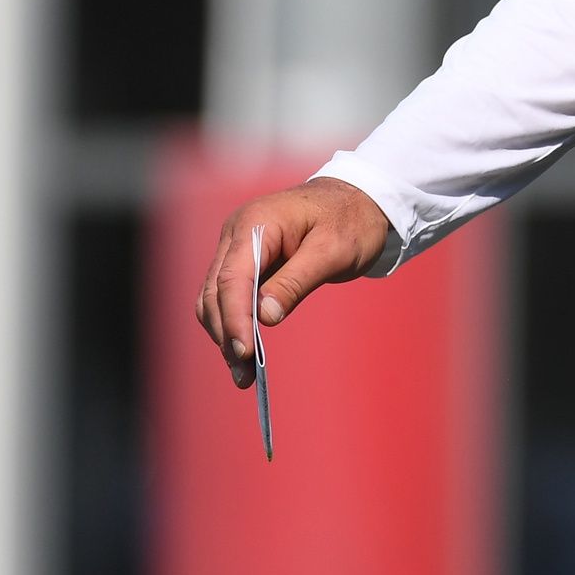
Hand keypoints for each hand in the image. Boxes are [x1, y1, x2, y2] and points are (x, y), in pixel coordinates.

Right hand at [193, 177, 391, 387]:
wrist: (359, 199)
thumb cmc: (352, 221)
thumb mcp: (334, 251)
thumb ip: (297, 281)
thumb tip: (264, 316)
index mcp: (256, 223)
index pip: (233, 278)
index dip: (234, 318)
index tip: (244, 353)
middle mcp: (237, 232)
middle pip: (216, 291)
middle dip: (227, 333)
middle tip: (244, 374)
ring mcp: (237, 245)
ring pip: (216, 297)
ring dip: (226, 334)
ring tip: (244, 373)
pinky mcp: (244, 259)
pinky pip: (229, 295)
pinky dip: (234, 322)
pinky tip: (245, 349)